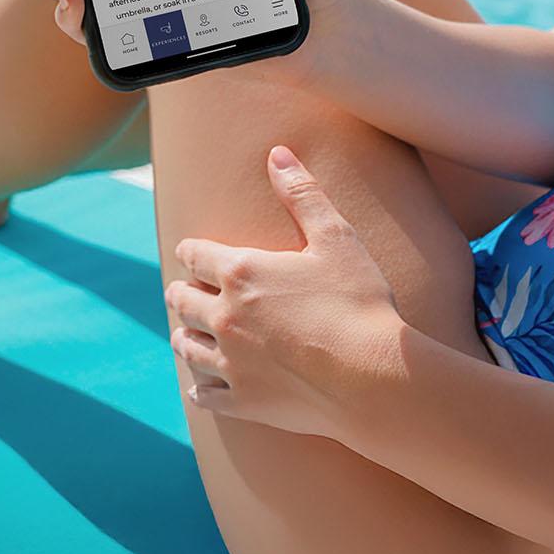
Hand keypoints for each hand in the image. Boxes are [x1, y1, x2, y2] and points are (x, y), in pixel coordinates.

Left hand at [163, 145, 406, 438]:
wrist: (372, 377)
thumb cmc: (359, 303)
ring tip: (184, 334)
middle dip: (181, 292)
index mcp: (241, 272)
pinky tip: (202, 387)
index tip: (191, 253)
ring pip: (186, 346)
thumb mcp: (335, 239)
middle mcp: (224, 315)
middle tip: (182, 292)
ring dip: (183, 336)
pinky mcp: (242, 400)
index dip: (192, 251)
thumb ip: (303, 194)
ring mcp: (230, 361)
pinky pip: (204, 394)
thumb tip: (278, 153)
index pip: (195, 254)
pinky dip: (200, 388)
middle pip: (182, 300)